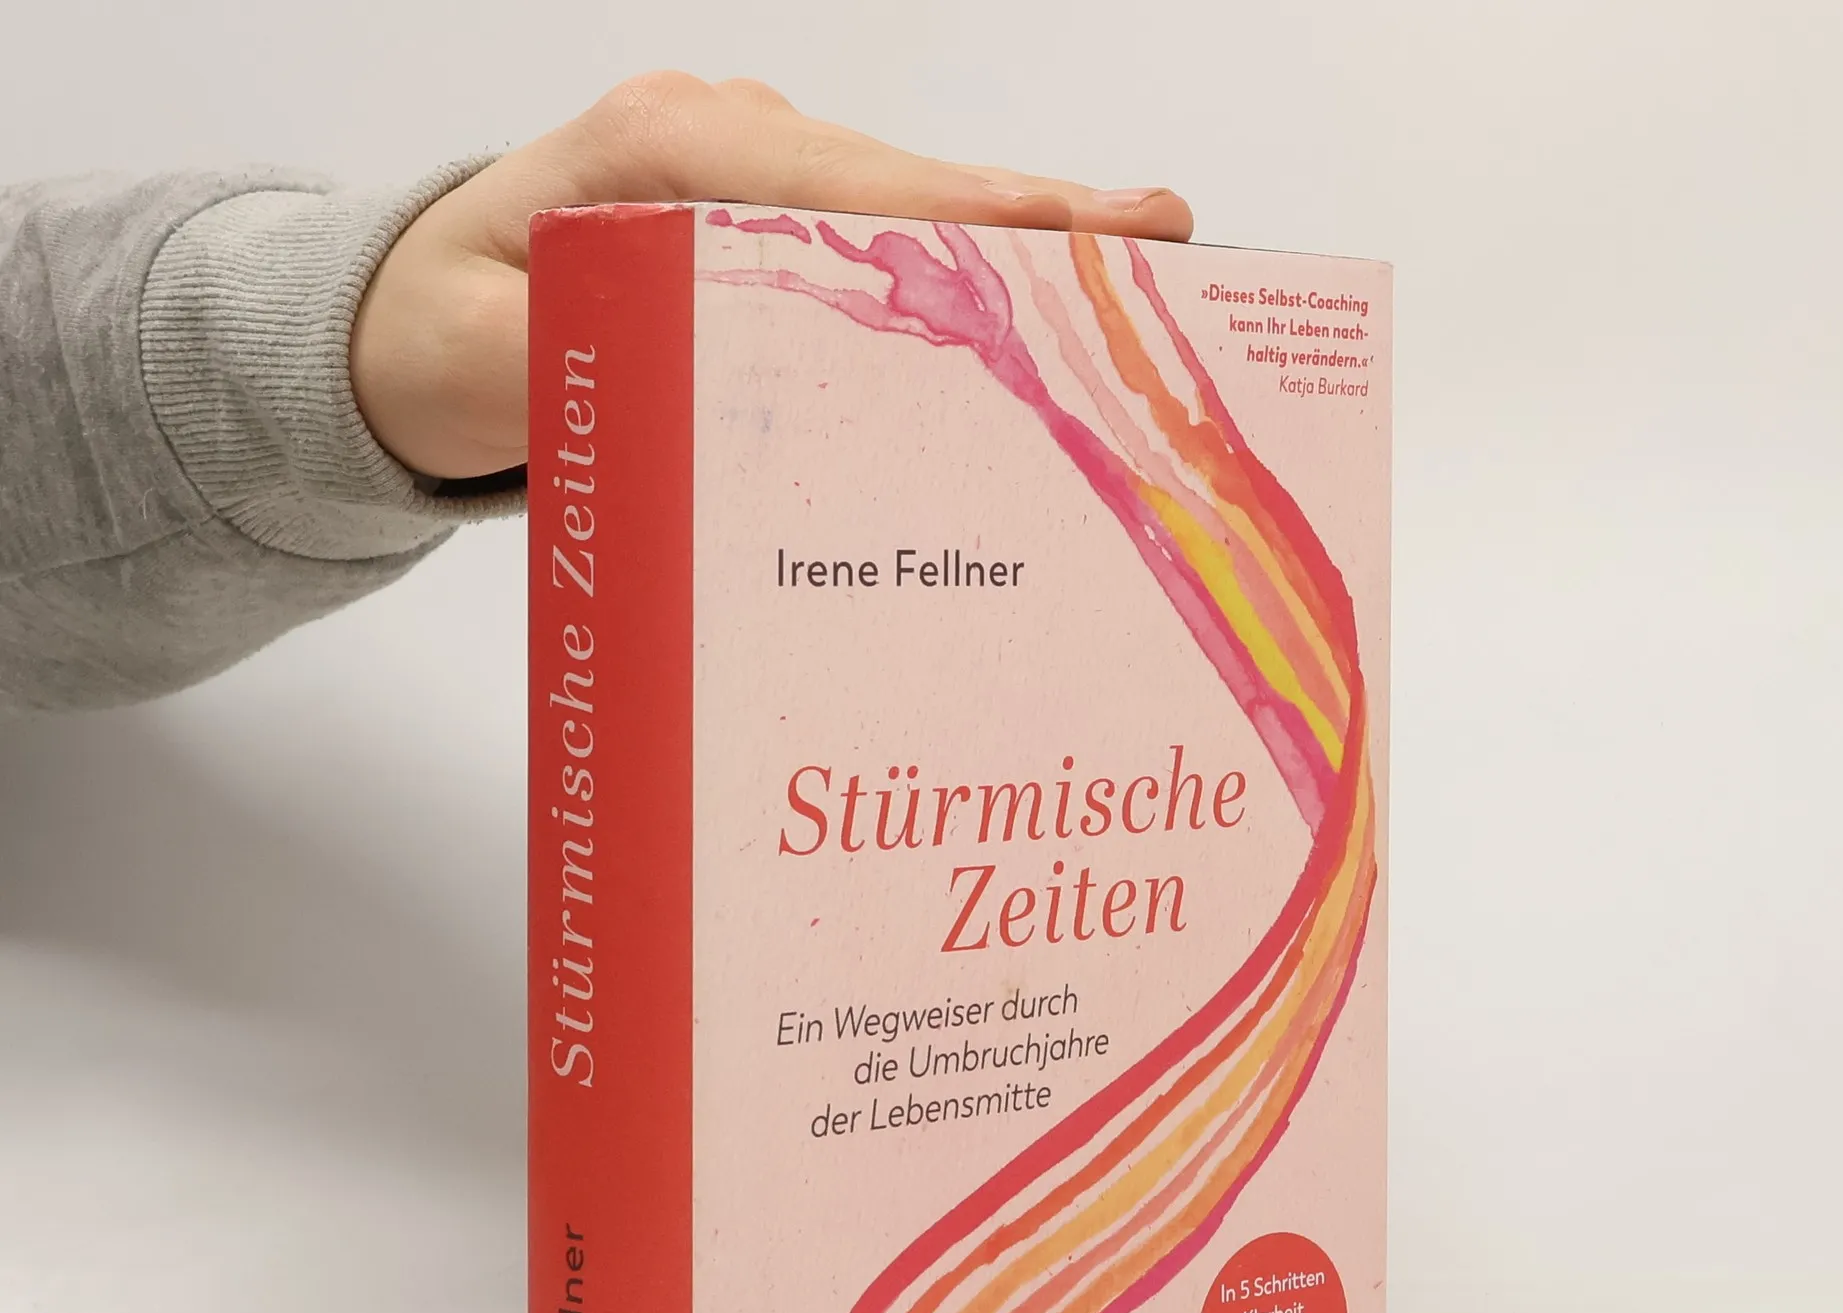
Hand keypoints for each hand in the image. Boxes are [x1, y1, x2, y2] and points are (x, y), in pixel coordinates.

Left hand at [349, 73, 1194, 479]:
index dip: (961, 213)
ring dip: (1013, 256)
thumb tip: (689, 367)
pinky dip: (962, 281)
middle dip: (1033, 221)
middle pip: (903, 184)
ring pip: (905, 211)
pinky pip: (881, 245)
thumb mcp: (479, 358)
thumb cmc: (440, 330)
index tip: (1070, 236)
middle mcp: (724, 141)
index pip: (839, 180)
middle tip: (1163, 238)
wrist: (405, 322)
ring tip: (1137, 282)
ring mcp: (752, 179)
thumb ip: (566, 360)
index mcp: (661, 150)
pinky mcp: (767, 227)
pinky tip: (1040, 319)